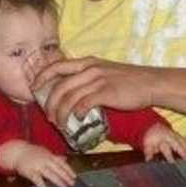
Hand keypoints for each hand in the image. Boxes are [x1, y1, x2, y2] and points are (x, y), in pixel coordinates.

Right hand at [0, 141, 75, 186]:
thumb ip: (55, 157)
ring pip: (49, 174)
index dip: (69, 170)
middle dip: (66, 176)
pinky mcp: (30, 171)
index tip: (74, 177)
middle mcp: (45, 160)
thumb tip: (65, 159)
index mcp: (49, 156)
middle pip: (58, 169)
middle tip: (72, 184)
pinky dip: (42, 185)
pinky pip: (37, 179)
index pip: (62, 163)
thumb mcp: (45, 152)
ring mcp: (38, 166)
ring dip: (57, 181)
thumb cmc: (32, 153)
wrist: (18, 152)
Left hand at [31, 56, 155, 128]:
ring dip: (61, 113)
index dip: (42, 76)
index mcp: (87, 62)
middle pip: (60, 86)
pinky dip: (76, 113)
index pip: (57, 66)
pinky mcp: (106, 92)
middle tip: (49, 116)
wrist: (151, 82)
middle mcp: (90, 68)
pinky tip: (77, 119)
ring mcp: (98, 80)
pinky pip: (84, 103)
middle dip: (50, 103)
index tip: (34, 88)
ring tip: (60, 124)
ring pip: (69, 98)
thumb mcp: (105, 72)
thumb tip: (72, 93)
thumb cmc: (129, 80)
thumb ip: (88, 78)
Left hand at [142, 123, 185, 162]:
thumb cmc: (150, 138)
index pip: (167, 149)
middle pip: (179, 146)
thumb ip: (149, 153)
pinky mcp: (181, 137)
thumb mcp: (147, 145)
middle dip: (185, 154)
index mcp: (162, 140)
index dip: (170, 157)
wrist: (153, 126)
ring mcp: (177, 136)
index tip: (174, 164)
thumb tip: (148, 160)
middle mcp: (171, 138)